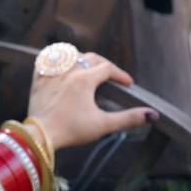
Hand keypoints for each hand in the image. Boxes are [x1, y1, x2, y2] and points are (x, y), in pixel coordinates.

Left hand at [27, 51, 157, 150]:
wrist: (40, 135)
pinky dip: (54, 59)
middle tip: (111, 75)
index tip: (128, 84)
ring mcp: (51, 74)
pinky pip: (46, 61)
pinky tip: (59, 63)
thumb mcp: (103, 125)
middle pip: (90, 58)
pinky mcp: (38, 80)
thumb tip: (152, 115)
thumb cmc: (71, 131)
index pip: (108, 68)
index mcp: (85, 79)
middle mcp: (68, 71)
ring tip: (88, 66)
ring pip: (68, 55)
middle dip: (104, 64)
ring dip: (81, 57)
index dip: (121, 75)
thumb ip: (128, 118)